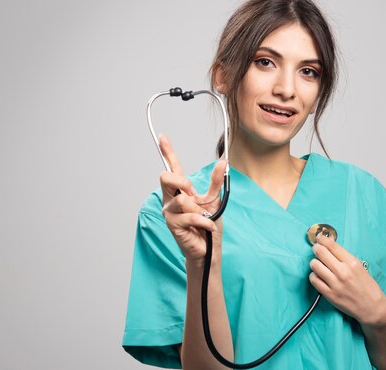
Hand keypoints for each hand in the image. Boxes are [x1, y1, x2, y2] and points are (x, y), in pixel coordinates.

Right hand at [158, 134, 226, 265]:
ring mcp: (170, 212)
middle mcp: (171, 199)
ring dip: (199, 209)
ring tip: (205, 218)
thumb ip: (216, 182)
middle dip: (181, 181)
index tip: (162, 137)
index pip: (172, 167)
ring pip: (181, 199)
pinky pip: (189, 215)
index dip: (167, 151)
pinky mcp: (172, 224)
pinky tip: (208, 226)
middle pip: (166, 177)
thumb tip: (222, 162)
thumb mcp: (215, 200)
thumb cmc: (208, 225)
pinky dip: (203, 221)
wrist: (208, 248)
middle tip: (193, 193)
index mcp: (180, 190)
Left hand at [309, 235, 385, 327]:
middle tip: (316, 249)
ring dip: (315, 263)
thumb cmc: (367, 287)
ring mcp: (335, 284)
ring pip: (314, 265)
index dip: (322, 240)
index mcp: (352, 263)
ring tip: (319, 265)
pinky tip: (319, 276)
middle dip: (316, 248)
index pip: (332, 246)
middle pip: (320, 253)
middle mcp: (343, 272)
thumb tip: (329, 246)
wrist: (373, 308)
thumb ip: (344, 257)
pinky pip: (313, 280)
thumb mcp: (360, 267)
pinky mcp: (329, 294)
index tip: (319, 239)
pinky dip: (314, 276)